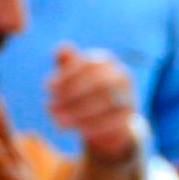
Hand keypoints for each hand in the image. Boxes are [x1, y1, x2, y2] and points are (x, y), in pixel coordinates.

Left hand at [46, 44, 145, 162]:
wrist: (108, 125)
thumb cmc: (84, 94)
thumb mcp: (73, 78)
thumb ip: (67, 63)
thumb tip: (61, 48)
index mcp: (106, 62)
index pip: (88, 63)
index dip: (67, 74)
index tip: (47, 87)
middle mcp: (122, 77)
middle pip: (99, 83)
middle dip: (72, 95)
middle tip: (49, 107)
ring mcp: (129, 98)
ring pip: (107, 103)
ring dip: (79, 113)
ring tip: (58, 122)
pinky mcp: (131, 121)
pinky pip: (115, 123)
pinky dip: (94, 127)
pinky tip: (78, 130)